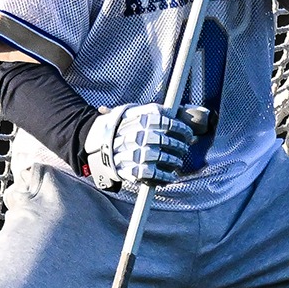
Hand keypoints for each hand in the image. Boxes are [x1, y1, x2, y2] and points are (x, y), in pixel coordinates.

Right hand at [84, 103, 202, 189]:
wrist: (99, 143)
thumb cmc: (124, 126)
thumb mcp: (136, 112)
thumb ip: (156, 111)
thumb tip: (178, 112)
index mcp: (139, 119)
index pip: (166, 122)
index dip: (181, 129)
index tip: (189, 134)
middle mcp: (136, 135)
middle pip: (164, 140)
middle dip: (179, 145)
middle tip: (185, 148)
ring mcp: (132, 153)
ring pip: (160, 157)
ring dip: (173, 161)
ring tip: (178, 162)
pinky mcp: (130, 169)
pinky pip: (152, 174)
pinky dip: (165, 176)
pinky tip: (172, 176)